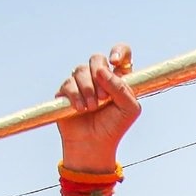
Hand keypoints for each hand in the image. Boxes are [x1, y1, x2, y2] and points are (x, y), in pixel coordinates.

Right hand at [54, 44, 140, 173]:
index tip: (115, 61)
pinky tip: (80, 109)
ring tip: (91, 108)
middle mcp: (99, 77)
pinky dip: (75, 96)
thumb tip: (102, 70)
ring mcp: (81, 83)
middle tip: (103, 97)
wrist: (94, 144)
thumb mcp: (129, 109)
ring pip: (81, 69)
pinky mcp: (66, 91)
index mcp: (118, 78)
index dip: (119, 51)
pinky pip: (68, 83)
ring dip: (87, 89)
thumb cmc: (114, 127)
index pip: (122, 54)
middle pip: (96, 58)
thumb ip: (121, 87)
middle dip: (99, 74)